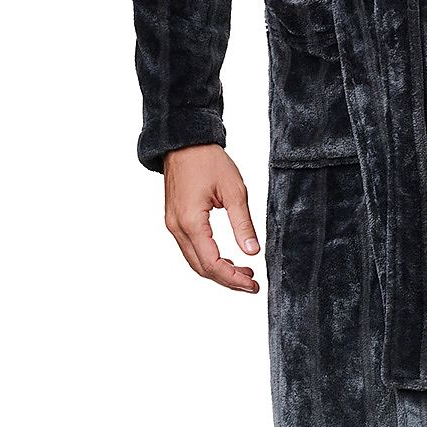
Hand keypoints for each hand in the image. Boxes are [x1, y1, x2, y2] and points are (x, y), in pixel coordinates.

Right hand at [163, 144, 260, 292]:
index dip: (233, 278)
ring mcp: (173, 225)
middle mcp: (177, 228)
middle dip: (227, 279)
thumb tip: (252, 251)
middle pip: (201, 268)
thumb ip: (243, 223)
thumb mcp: (234, 190)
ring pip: (194, 260)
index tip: (252, 283)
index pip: (212, 264)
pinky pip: (190, 248)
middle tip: (251, 282)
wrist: (185, 142)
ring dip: (217, 270)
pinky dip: (208, 258)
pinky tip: (226, 258)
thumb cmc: (208, 160)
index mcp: (191, 222)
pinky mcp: (175, 220)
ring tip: (244, 272)